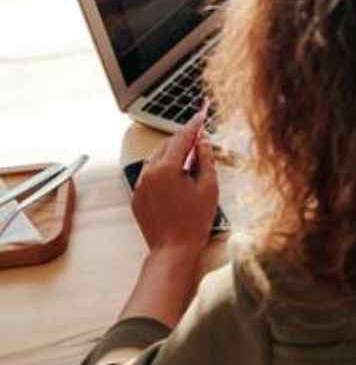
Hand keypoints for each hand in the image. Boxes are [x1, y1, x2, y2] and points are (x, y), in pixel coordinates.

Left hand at [132, 110, 218, 261]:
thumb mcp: (208, 187)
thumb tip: (202, 142)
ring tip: (190, 163)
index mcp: (166, 168)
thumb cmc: (194, 221)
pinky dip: (163, 170)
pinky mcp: (137, 197)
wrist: (173, 249)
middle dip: (183, 141)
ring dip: (172, 155)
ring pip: (156, 159)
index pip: (181, 138)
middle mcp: (148, 173)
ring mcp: (140, 185)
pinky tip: (177, 179)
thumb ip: (205, 160)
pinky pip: (150, 175)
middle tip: (200, 140)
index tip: (200, 115)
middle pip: (167, 146)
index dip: (193, 125)